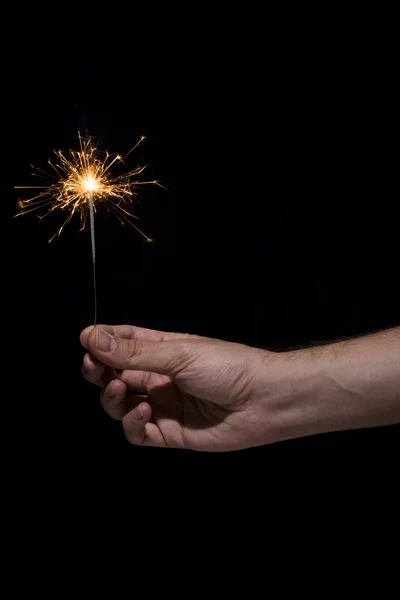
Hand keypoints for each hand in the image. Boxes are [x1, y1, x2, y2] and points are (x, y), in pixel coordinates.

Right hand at [80, 324, 280, 450]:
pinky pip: (139, 433)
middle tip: (92, 368)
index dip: (102, 342)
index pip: (123, 343)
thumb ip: (134, 353)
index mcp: (162, 351)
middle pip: (115, 375)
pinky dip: (133, 424)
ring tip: (119, 389)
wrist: (265, 399)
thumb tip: (93, 338)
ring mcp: (164, 406)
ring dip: (113, 398)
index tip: (86, 340)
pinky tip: (143, 412)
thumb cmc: (228, 366)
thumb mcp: (178, 354)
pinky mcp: (170, 433)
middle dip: (99, 372)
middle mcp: (159, 378)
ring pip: (121, 405)